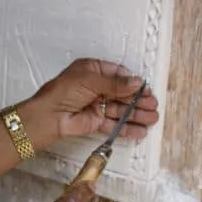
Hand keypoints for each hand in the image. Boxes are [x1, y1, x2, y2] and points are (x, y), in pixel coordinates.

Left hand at [25, 59, 159, 146]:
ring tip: (153, 118)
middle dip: (138, 100)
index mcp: (92, 70)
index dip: (132, 82)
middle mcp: (95, 87)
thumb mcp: (90, 80)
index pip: (117, 74)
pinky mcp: (95, 122)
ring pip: (121, 109)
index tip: (145, 89)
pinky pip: (114, 124)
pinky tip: (141, 130)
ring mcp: (96, 105)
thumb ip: (115, 83)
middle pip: (122, 93)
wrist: (48, 117)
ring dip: (137, 114)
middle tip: (153, 105)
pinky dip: (127, 128)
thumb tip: (137, 82)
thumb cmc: (64, 92)